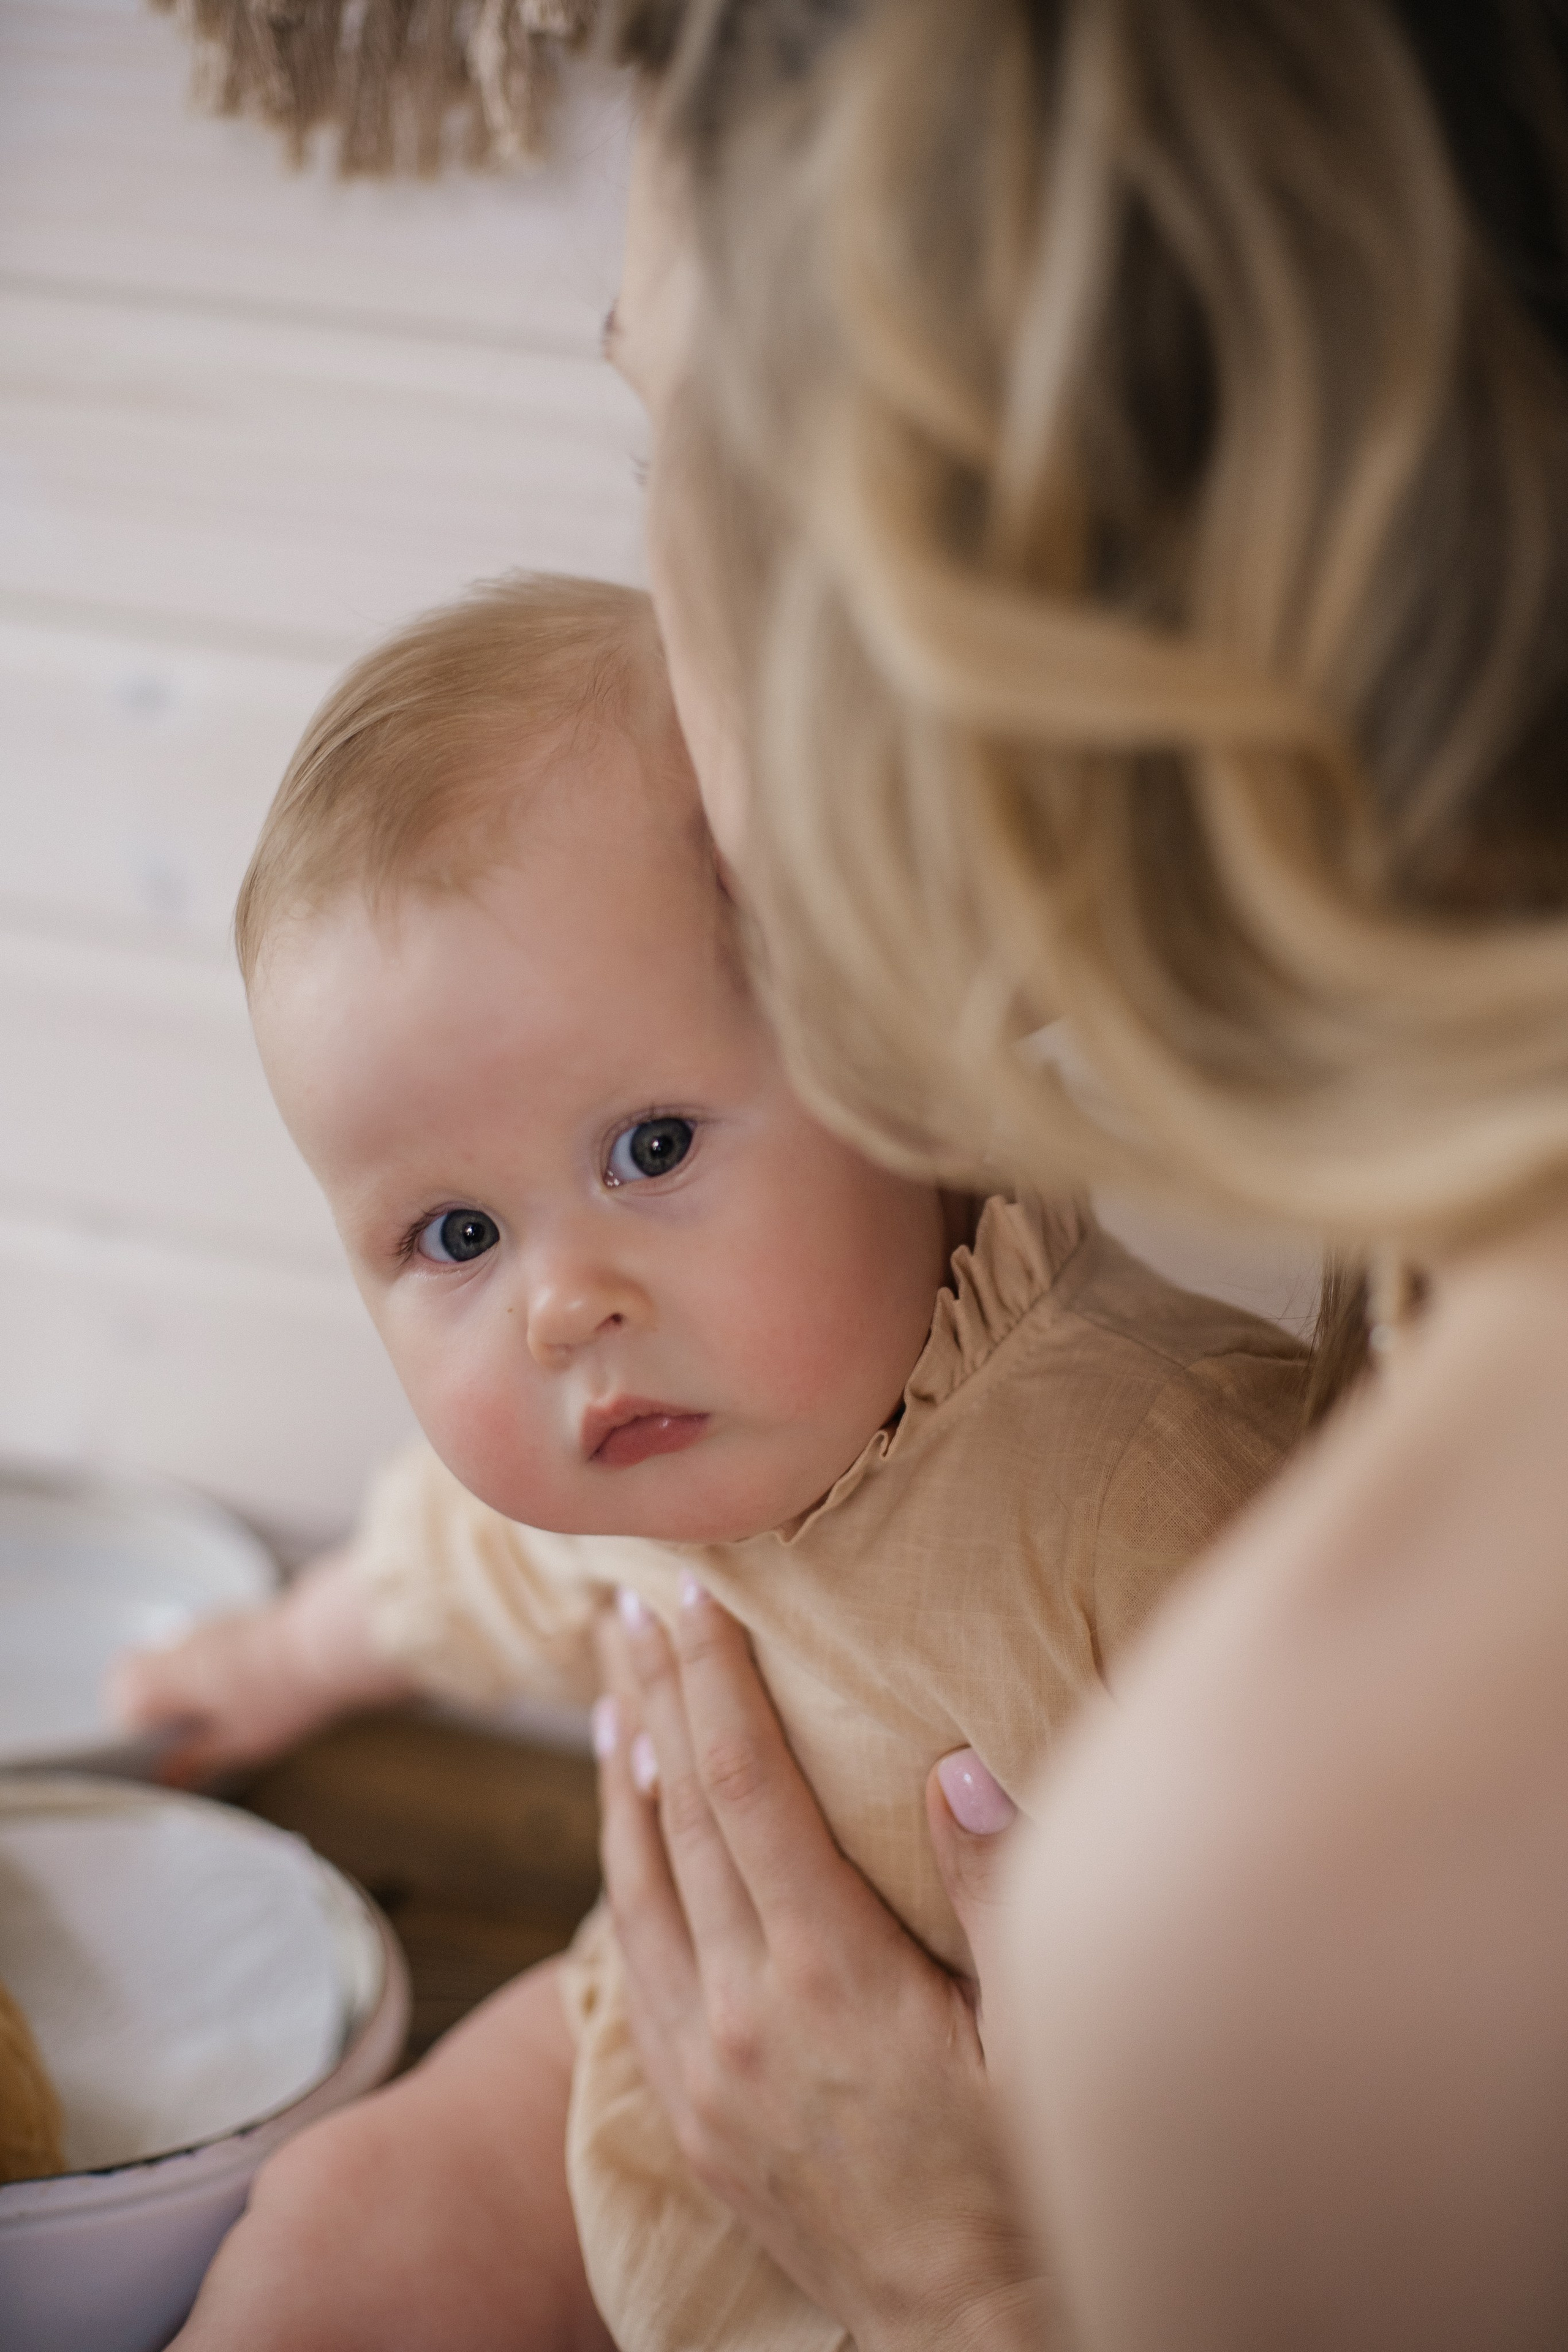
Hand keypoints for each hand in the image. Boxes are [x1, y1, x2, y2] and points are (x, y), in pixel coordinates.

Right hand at [106, 1546, 412, 1781]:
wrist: (332, 1642)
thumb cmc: (280, 1695)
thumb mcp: (237, 1744)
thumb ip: (195, 1760)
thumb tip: (167, 1774)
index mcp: (166, 1674)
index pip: (120, 1694)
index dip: (130, 1726)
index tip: (153, 1749)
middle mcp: (180, 1642)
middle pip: (146, 1671)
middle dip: (158, 1706)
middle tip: (185, 1737)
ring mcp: (210, 1624)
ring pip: (179, 1658)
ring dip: (189, 1686)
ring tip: (223, 1718)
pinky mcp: (239, 1619)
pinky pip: (209, 1648)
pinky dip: (216, 1671)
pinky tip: (249, 1693)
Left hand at [594, 1582, 1045, 2351]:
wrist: (965, 2333)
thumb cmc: (1021, 2178)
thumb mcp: (1038, 2034)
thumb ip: (997, 1892)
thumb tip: (957, 1761)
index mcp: (829, 1975)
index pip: (746, 1789)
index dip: (715, 1684)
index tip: (692, 1602)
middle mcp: (742, 2013)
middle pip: (675, 1820)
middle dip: (651, 1701)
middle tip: (621, 1611)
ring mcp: (703, 2069)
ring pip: (635, 1892)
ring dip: (617, 1783)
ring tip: (606, 1699)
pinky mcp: (691, 2115)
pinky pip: (631, 1973)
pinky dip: (620, 1886)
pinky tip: (624, 1841)